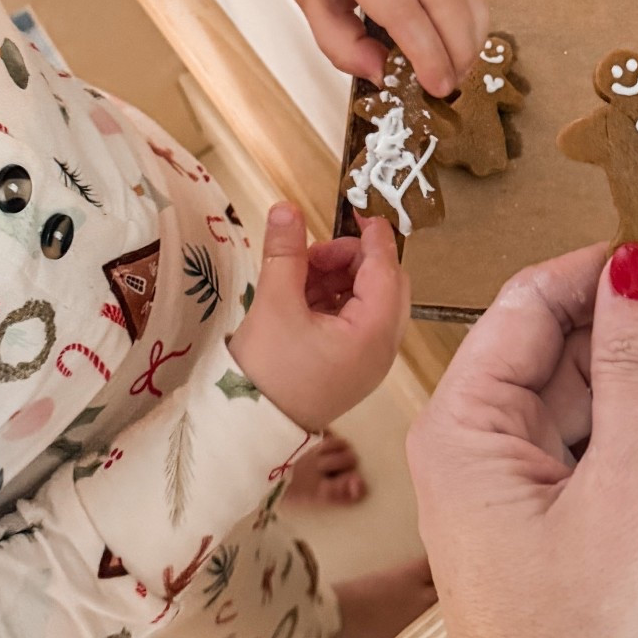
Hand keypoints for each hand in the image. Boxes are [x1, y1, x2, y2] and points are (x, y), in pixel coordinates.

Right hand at [230, 205, 410, 431]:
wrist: (251, 428)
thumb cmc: (267, 371)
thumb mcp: (274, 303)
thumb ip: (286, 252)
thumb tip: (287, 208)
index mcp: (373, 333)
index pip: (386, 269)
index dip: (373, 235)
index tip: (357, 210)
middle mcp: (382, 347)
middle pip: (384, 283)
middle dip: (350, 259)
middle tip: (312, 254)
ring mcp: (369, 359)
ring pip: (368, 299)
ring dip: (338, 277)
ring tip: (297, 276)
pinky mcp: (352, 366)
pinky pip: (355, 319)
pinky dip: (333, 300)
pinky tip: (300, 296)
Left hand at [268, 0, 487, 98]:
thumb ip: (342, 44)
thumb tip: (383, 73)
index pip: (400, 8)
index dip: (426, 52)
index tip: (436, 86)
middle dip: (455, 46)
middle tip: (454, 81)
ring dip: (471, 27)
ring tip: (463, 62)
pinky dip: (472, 2)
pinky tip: (465, 30)